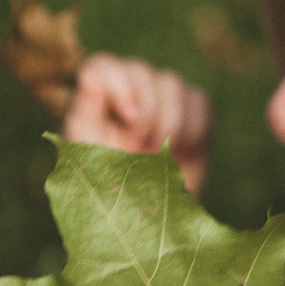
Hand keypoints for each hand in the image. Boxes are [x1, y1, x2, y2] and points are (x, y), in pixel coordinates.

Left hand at [63, 53, 212, 193]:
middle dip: (144, 116)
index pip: (104, 66)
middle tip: (137, 153)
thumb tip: (88, 74)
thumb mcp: (86, 152)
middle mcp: (128, 88)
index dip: (119, 85)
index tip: (129, 118)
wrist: (143, 219)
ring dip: (167, 126)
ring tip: (156, 158)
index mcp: (94, 96)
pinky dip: (193, 130)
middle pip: (142, 72)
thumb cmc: (105, 187)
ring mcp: (162, 97)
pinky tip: (180, 155)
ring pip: (172, 85)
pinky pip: (200, 103)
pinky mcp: (193, 112)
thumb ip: (84, 111)